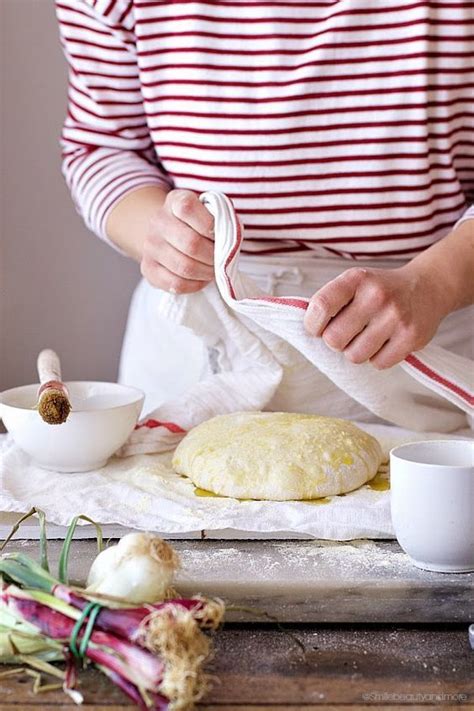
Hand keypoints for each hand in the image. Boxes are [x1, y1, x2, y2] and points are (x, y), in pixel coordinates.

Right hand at [140, 189, 214, 292]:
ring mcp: (150, 246)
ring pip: (184, 267)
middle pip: (191, 244)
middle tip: (221, 260)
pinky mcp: (148, 269)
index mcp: (175, 201)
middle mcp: (158, 221)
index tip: (219, 234)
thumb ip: (221, 219)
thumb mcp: (207, 210)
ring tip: (213, 270)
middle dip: (213, 256)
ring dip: (206, 273)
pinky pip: (176, 284)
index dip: (210, 225)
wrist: (166, 233)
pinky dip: (195, 285)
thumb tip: (230, 240)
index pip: (188, 208)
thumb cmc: (196, 223)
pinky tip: (201, 279)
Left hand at [304, 264, 446, 368]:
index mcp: (355, 279)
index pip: (320, 306)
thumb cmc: (378, 290)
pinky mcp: (411, 337)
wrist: (426, 287)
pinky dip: (376, 358)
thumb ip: (329, 302)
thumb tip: (302, 331)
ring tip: (366, 337)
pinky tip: (384, 343)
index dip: (312, 325)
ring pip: (354, 356)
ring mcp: (396, 317)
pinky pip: (377, 364)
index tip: (317, 328)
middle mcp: (376, 295)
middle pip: (334, 339)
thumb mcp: (353, 283)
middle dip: (336, 341)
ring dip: (355, 351)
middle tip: (347, 333)